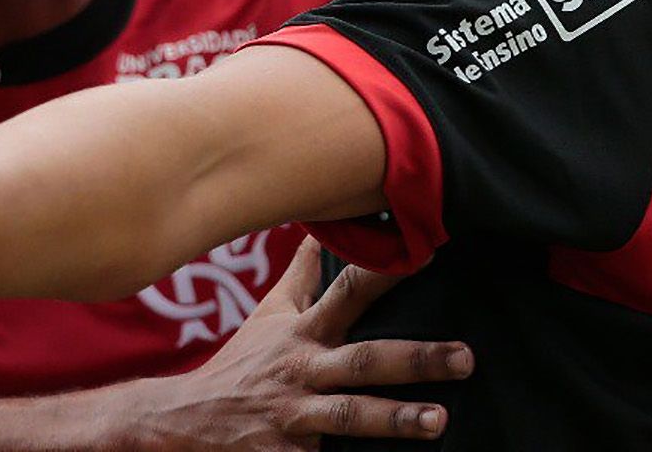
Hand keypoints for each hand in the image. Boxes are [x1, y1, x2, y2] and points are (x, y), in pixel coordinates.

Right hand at [118, 237, 472, 449]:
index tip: (426, 253)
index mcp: (303, 333)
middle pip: (362, 360)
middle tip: (465, 358)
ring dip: (395, 418)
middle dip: (415, 359)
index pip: (346, 293)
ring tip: (438, 421)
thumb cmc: (242, 363)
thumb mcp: (269, 315)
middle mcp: (302, 371)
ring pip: (349, 416)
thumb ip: (300, 277)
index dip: (382, 273)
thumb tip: (317, 231)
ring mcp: (294, 416)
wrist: (186, 420)